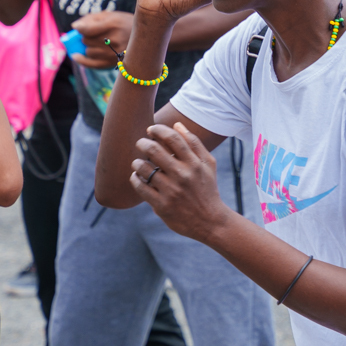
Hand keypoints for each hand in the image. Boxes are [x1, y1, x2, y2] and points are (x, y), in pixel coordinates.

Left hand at [70, 10, 133, 68]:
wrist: (147, 38)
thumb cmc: (126, 24)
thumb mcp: (112, 15)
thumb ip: (92, 18)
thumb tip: (75, 26)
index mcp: (113, 25)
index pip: (87, 29)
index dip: (80, 28)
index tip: (77, 27)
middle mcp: (113, 40)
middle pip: (86, 40)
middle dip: (87, 36)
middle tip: (95, 34)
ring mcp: (113, 54)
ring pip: (88, 51)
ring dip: (89, 47)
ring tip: (99, 43)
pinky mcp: (113, 63)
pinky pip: (91, 64)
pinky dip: (81, 60)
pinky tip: (75, 56)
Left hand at [130, 122, 228, 241]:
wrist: (210, 221)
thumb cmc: (207, 189)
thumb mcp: (208, 164)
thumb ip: (194, 143)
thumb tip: (177, 124)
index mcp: (194, 163)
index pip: (173, 138)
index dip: (158, 130)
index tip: (151, 129)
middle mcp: (183, 176)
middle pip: (154, 150)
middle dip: (142, 143)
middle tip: (140, 143)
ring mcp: (171, 191)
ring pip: (144, 168)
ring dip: (137, 162)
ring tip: (138, 163)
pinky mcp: (162, 205)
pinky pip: (141, 187)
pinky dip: (135, 179)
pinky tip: (137, 176)